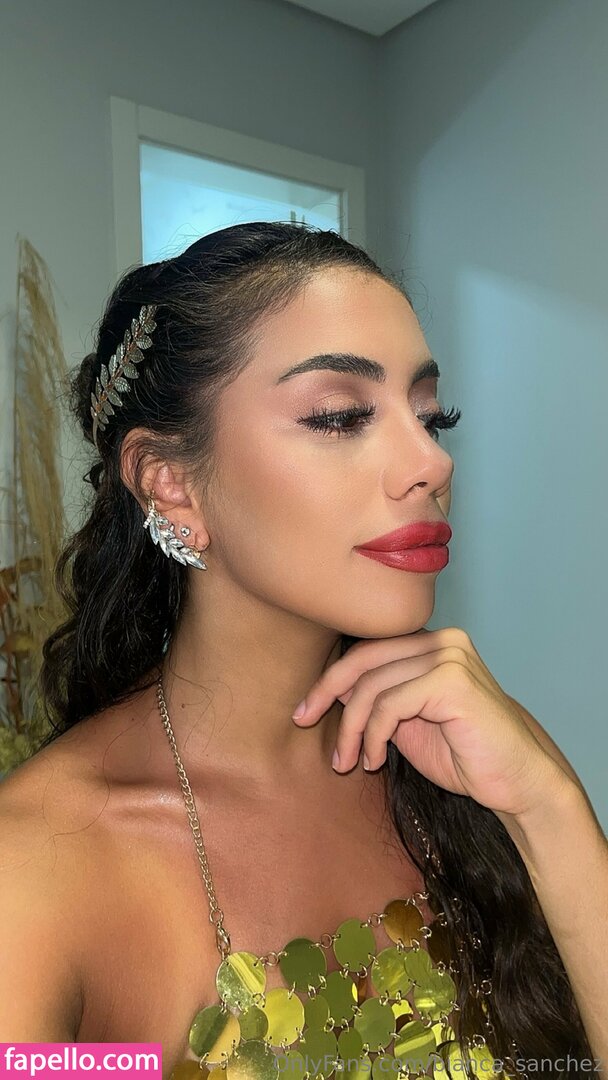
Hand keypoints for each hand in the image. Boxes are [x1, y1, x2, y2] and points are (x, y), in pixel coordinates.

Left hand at [292, 627, 571, 819]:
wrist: (518, 781)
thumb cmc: (464, 754)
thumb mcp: (407, 723)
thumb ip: (376, 700)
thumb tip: (331, 688)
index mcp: (432, 643)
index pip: (367, 650)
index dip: (330, 679)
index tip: (304, 711)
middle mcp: (443, 640)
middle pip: (363, 659)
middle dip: (327, 694)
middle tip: (303, 723)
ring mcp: (450, 657)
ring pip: (373, 686)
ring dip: (352, 729)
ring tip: (349, 762)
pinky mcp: (453, 682)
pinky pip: (390, 705)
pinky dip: (374, 736)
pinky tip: (375, 760)